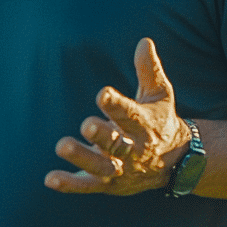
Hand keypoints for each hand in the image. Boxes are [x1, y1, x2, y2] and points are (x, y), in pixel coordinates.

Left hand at [45, 38, 191, 195]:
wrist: (176, 162)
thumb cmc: (159, 120)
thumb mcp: (159, 94)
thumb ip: (149, 70)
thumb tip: (145, 41)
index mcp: (144, 125)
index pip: (130, 114)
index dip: (116, 104)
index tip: (102, 93)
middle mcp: (133, 149)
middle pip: (117, 143)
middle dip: (102, 135)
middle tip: (86, 124)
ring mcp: (120, 168)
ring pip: (101, 166)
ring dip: (82, 157)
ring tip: (62, 145)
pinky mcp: (108, 183)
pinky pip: (87, 185)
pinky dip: (70, 184)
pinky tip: (50, 179)